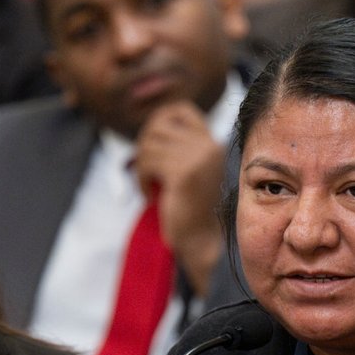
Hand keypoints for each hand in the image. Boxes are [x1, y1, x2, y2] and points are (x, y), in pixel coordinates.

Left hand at [132, 102, 225, 296]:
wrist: (203, 244)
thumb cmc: (191, 212)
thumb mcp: (187, 171)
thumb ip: (177, 149)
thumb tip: (149, 128)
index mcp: (214, 143)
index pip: (180, 110)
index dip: (159, 121)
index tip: (151, 146)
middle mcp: (210, 146)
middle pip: (158, 124)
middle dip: (143, 146)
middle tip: (145, 170)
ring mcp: (199, 158)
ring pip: (150, 143)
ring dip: (141, 166)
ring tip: (150, 187)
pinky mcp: (184, 174)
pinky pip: (148, 162)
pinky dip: (141, 179)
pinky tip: (151, 196)